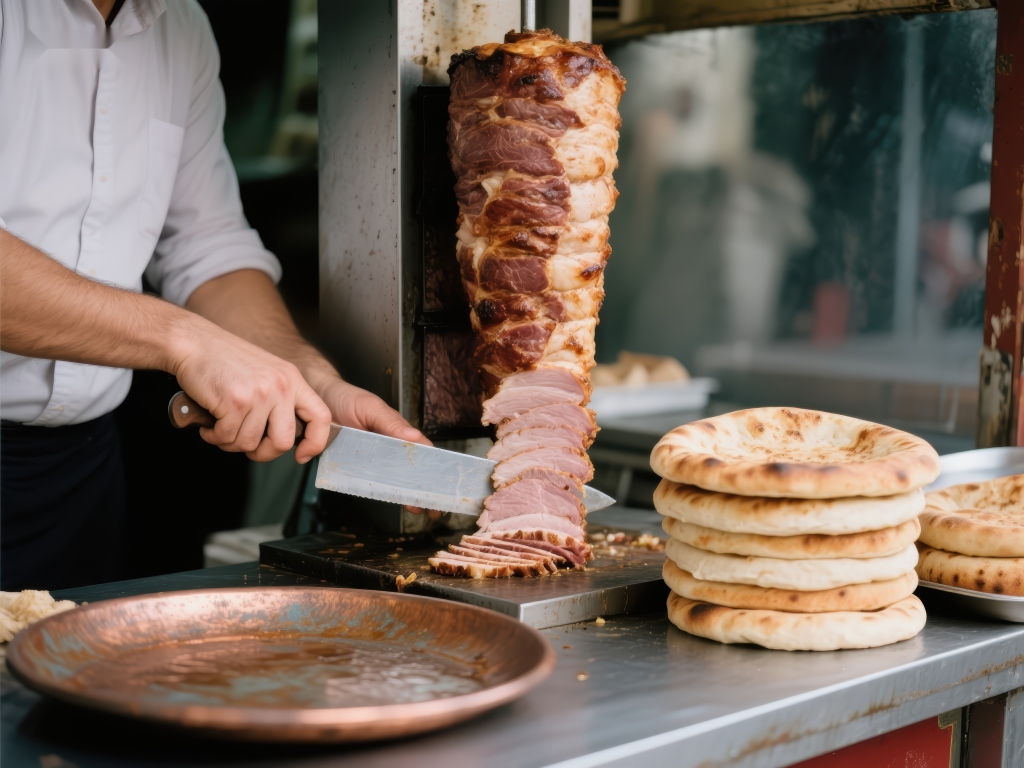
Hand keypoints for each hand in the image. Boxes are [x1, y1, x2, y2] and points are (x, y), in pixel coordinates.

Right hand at [171, 320, 331, 463]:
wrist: (193, 342)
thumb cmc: (225, 361)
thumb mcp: (266, 373)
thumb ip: (280, 400)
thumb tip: (285, 439)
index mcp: (293, 380)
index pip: (321, 417)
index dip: (315, 443)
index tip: (301, 455)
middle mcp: (281, 386)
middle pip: (283, 442)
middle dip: (262, 453)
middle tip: (246, 445)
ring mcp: (259, 394)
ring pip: (249, 443)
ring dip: (230, 442)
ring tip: (221, 426)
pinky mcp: (235, 402)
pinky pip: (227, 438)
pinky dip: (214, 436)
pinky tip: (209, 424)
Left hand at [309, 373, 442, 519]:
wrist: (316, 401)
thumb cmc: (346, 399)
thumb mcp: (370, 407)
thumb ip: (390, 422)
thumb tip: (415, 437)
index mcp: (398, 432)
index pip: (421, 451)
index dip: (434, 467)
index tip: (443, 484)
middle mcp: (388, 447)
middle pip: (411, 470)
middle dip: (424, 488)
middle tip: (434, 507)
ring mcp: (372, 458)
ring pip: (393, 478)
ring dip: (407, 493)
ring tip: (417, 509)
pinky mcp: (355, 466)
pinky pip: (370, 481)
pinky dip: (383, 491)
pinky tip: (393, 501)